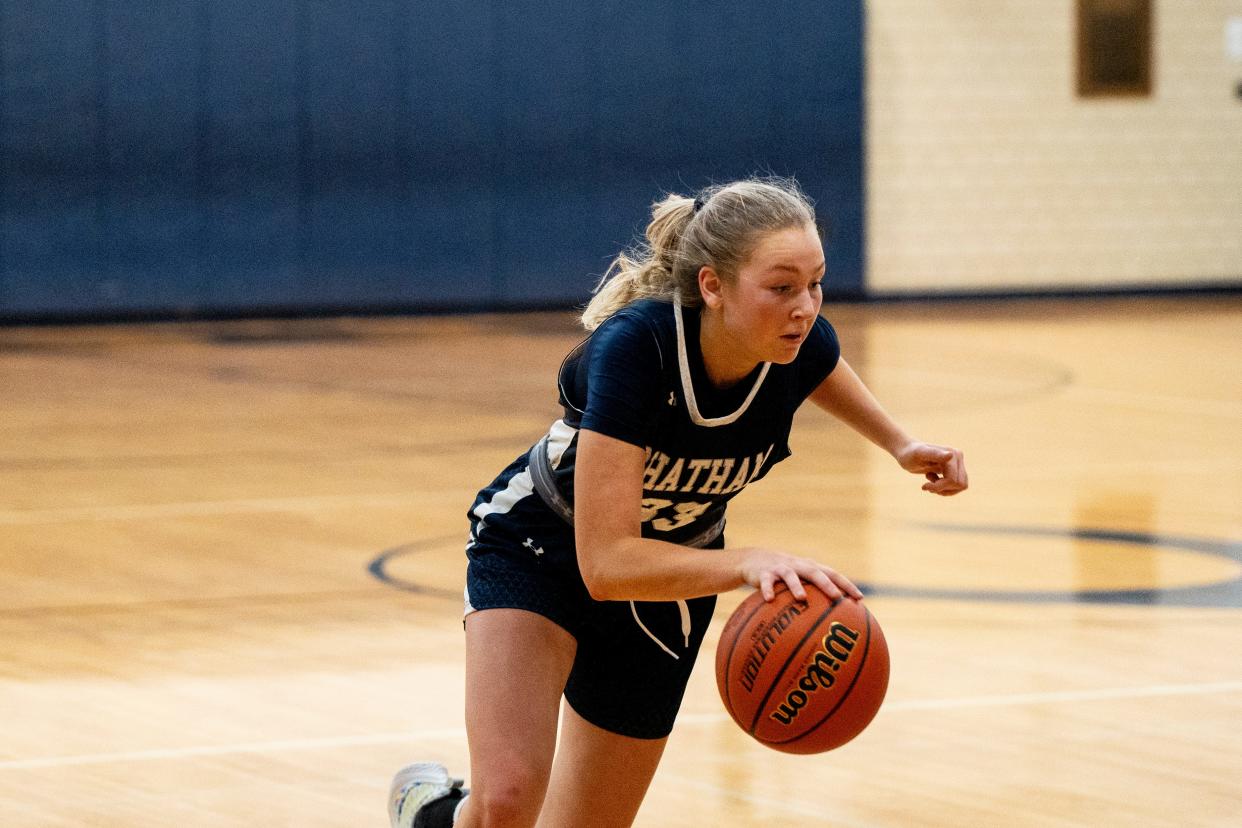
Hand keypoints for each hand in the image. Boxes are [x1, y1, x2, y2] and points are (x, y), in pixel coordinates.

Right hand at [737, 550, 863, 602]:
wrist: (753, 559)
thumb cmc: (783, 576)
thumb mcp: (799, 580)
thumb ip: (814, 594)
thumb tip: (834, 622)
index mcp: (810, 568)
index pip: (833, 574)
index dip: (846, 585)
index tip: (860, 598)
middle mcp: (798, 566)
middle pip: (815, 573)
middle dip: (826, 584)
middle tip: (836, 597)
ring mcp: (781, 568)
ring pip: (790, 576)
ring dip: (797, 586)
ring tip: (802, 598)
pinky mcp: (764, 573)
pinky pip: (766, 582)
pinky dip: (768, 590)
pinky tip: (770, 600)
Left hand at [896, 441, 967, 495]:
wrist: (907, 452)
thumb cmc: (910, 453)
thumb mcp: (919, 454)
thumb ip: (934, 454)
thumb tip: (951, 455)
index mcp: (953, 454)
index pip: (952, 480)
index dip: (938, 486)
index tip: (924, 486)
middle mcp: (958, 457)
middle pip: (959, 484)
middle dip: (943, 488)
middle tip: (928, 483)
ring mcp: (958, 463)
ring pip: (961, 486)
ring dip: (945, 489)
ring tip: (931, 480)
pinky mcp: (955, 469)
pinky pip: (958, 486)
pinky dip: (945, 488)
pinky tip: (934, 479)